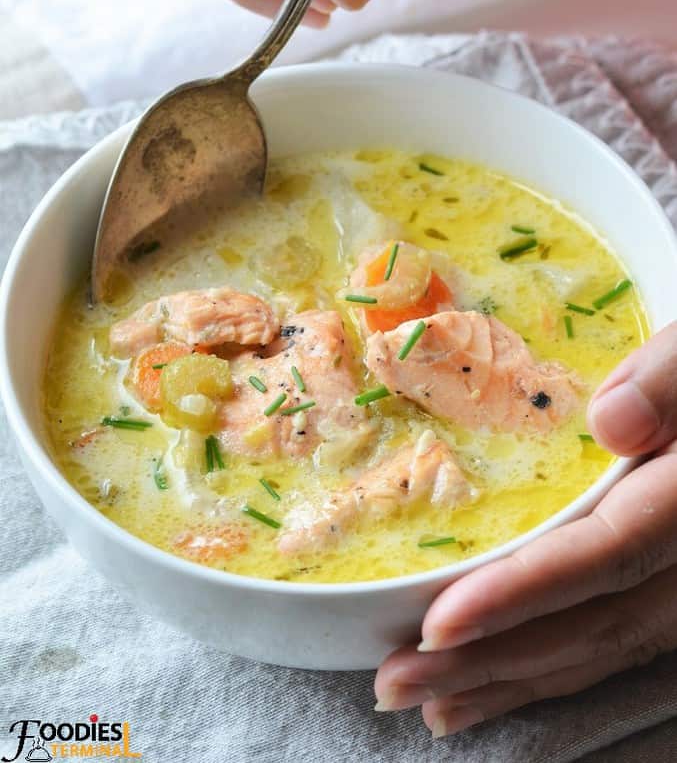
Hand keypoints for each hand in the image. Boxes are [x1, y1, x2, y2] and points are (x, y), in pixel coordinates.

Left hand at [374, 322, 676, 737]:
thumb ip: (669, 379)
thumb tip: (609, 421)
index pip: (606, 555)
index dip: (523, 593)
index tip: (438, 624)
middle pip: (590, 624)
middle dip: (490, 660)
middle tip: (394, 683)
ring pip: (603, 651)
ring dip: (511, 683)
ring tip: (427, 701)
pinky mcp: (671, 595)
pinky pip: (619, 650)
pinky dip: (555, 675)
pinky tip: (499, 692)